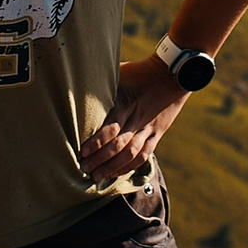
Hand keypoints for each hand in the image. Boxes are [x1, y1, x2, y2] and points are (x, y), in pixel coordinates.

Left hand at [78, 51, 188, 185]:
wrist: (172, 74)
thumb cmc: (139, 71)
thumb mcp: (118, 73)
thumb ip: (101, 83)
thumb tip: (76, 85)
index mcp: (126, 103)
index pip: (110, 128)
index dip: (96, 142)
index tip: (82, 152)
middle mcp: (137, 119)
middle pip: (118, 145)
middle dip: (100, 160)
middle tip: (84, 168)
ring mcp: (148, 128)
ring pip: (131, 154)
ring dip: (114, 167)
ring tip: (98, 177)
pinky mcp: (157, 133)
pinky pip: (144, 154)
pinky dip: (130, 165)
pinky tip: (117, 172)